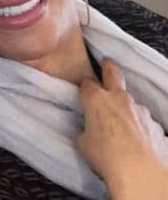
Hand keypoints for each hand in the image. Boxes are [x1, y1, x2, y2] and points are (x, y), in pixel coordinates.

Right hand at [78, 60, 167, 199]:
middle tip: (105, 65)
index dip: (84, 86)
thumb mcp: (83, 142)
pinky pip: (142, 118)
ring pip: (129, 98)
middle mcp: (118, 98)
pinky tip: (135, 137)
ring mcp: (138, 109)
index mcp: (95, 99)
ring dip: (124, 104)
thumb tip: (88, 130)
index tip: (83, 90)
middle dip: (107, 67)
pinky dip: (137, 123)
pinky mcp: (153, 123)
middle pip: (112, 72)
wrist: (138, 172)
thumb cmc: (106, 156)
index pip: (87, 83)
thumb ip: (85, 129)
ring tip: (120, 120)